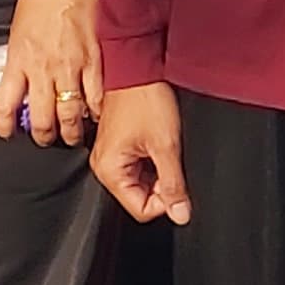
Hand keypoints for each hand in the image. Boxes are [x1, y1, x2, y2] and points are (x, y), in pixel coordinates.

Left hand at [0, 0, 99, 148]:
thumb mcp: (18, 28)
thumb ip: (19, 56)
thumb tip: (20, 75)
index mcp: (19, 59)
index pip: (5, 104)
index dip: (4, 124)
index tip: (6, 131)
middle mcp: (44, 68)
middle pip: (42, 119)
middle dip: (43, 136)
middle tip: (45, 138)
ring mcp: (72, 67)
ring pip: (71, 115)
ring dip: (71, 131)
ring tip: (72, 134)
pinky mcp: (97, 62)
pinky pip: (97, 98)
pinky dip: (96, 112)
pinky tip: (96, 116)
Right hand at [90, 82, 189, 222]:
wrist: (136, 69)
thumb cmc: (144, 99)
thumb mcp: (166, 146)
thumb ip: (174, 185)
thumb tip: (181, 215)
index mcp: (108, 171)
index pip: (142, 210)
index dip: (165, 200)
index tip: (175, 178)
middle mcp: (103, 167)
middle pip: (140, 198)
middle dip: (161, 184)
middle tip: (168, 157)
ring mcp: (109, 157)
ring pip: (141, 183)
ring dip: (157, 171)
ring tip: (160, 144)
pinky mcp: (116, 147)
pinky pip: (137, 168)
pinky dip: (151, 160)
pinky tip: (155, 141)